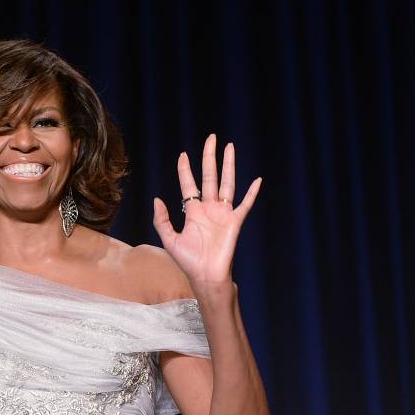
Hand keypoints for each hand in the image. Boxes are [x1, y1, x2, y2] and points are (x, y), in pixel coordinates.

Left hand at [153, 134, 260, 286]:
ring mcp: (223, 213)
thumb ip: (161, 220)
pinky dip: (252, 192)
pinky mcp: (235, 221)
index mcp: (193, 211)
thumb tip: (157, 199)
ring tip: (230, 147)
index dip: (185, 170)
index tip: (183, 155)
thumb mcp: (169, 240)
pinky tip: (257, 180)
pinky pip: (245, 204)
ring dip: (229, 165)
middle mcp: (208, 208)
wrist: (206, 276)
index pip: (189, 184)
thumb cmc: (188, 261)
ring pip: (227, 183)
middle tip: (211, 138)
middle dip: (209, 157)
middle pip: (210, 177)